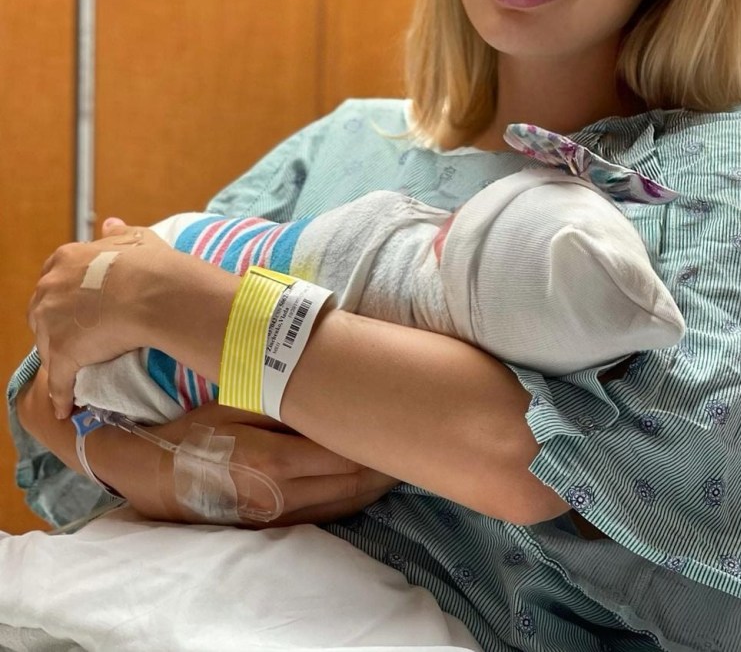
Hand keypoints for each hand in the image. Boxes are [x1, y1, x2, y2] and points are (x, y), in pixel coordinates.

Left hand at [28, 218, 233, 419]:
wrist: (156, 292)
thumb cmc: (151, 265)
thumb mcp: (136, 239)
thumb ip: (118, 233)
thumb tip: (109, 223)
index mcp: (65, 260)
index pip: (53, 283)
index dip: (67, 298)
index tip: (81, 307)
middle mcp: (50, 288)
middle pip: (42, 315)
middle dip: (57, 328)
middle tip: (83, 339)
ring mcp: (52, 321)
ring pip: (48, 347)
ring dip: (60, 360)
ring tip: (78, 373)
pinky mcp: (62, 352)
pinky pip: (59, 380)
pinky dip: (62, 395)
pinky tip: (67, 407)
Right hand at [93, 402, 397, 526]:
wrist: (152, 480)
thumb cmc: (192, 434)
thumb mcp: (231, 405)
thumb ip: (279, 401)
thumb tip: (327, 390)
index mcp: (273, 461)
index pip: (343, 453)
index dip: (377, 439)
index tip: (402, 417)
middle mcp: (283, 495)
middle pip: (353, 481)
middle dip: (385, 461)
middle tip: (412, 435)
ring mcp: (281, 516)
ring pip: (347, 503)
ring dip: (376, 482)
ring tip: (400, 457)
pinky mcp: (276, 527)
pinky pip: (329, 515)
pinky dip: (355, 499)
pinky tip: (370, 482)